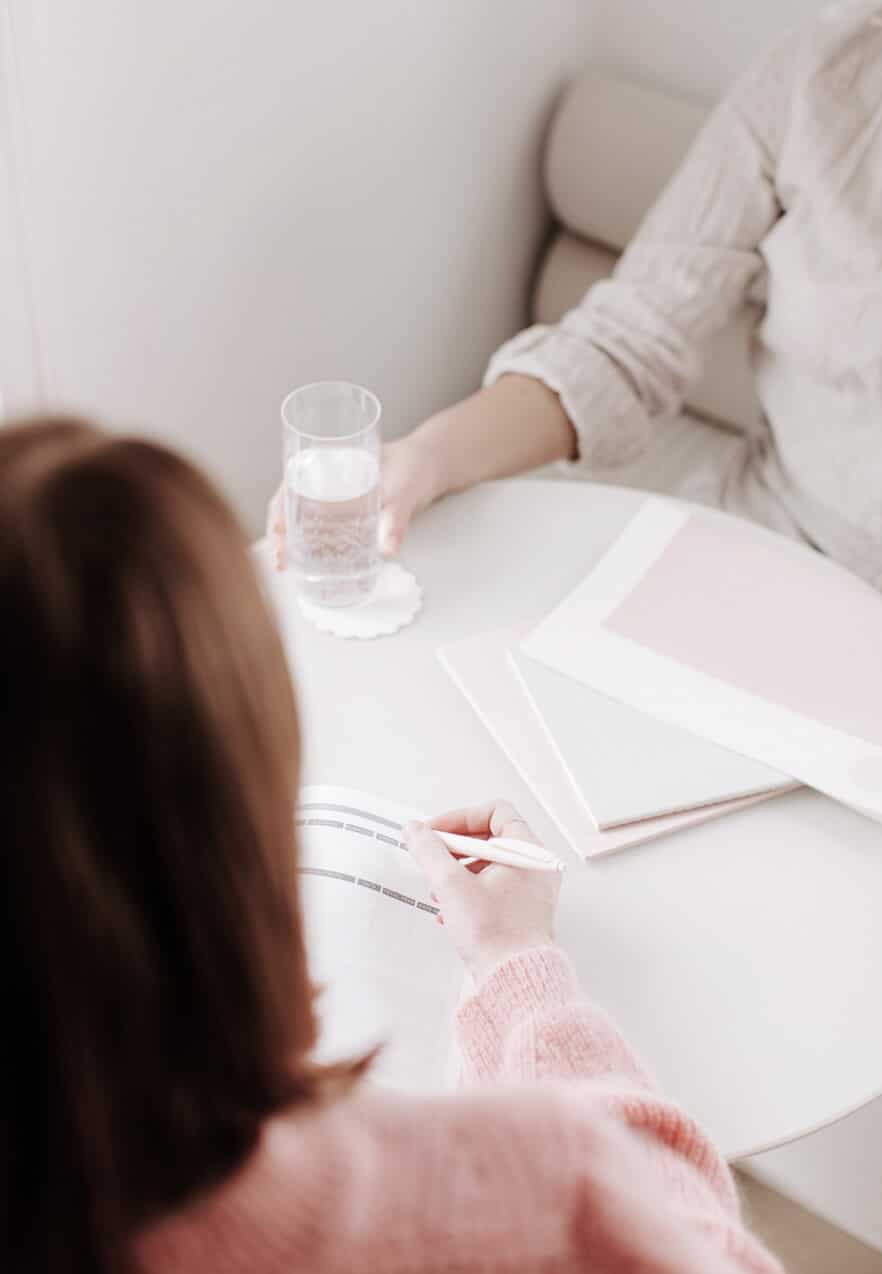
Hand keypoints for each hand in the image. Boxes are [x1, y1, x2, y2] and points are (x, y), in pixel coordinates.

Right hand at [264, 432, 445, 570]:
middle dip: (281, 537)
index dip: (277, 514)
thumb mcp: (404, 490)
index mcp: (328, 466)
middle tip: (282, 563)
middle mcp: (325, 483)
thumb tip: (388, 550)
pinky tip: (315, 566)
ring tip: (290, 569)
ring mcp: (336, 501)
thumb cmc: (413, 467)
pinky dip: (316, 547)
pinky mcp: (349, 516)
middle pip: (290, 510)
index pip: (288, 489)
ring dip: (294, 544)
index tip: (279, 538)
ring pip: (304, 523)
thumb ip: (396, 519)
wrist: (429, 467)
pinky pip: (325, 531)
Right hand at [405, 801, 559, 983]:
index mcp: (529, 851)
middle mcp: (534, 867)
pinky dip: (468, 891)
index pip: (495, 812)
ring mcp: (530, 890)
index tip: (436, 832)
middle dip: (454, 848)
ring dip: (457, 872)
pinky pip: (492, 887)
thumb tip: (415, 831)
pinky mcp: (521, 911)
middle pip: (489, 837)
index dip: (460, 818)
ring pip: (488, 864)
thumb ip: (429, 851)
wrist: (513, 980)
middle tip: (433, 857)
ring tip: (439, 889)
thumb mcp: (451, 885)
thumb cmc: (495, 934)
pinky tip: (448, 910)